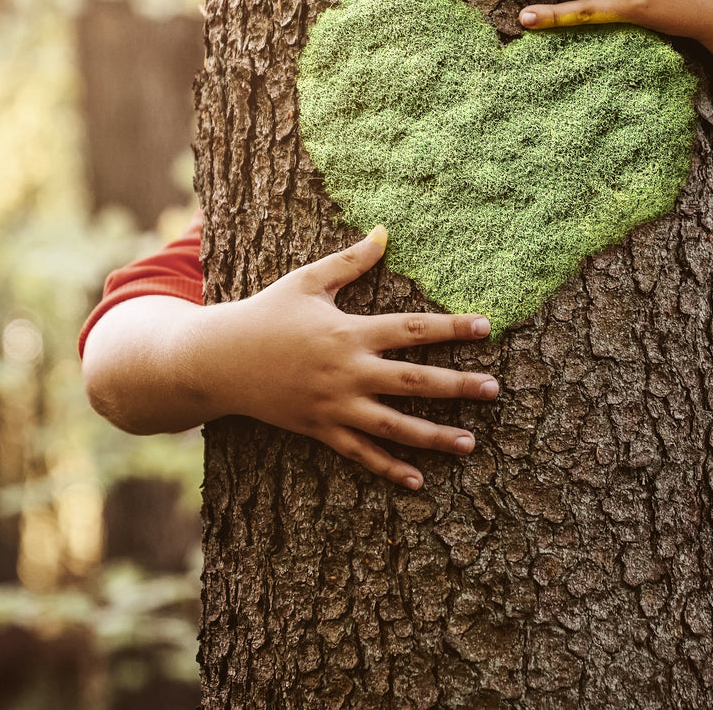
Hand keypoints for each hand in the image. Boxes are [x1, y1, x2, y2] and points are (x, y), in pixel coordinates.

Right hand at [191, 226, 496, 489]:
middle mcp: (347, 371)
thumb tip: (385, 231)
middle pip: (413, 380)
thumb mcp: (306, 281)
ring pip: (393, 425)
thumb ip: (350, 261)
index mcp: (349, 332)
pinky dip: (388, 467)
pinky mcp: (318, 430)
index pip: (412, 329)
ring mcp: (334, 405)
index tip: (486, 327)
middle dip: (457, 385)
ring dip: (433, 435)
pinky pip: (359, 453)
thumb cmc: (265, 314)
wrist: (217, 360)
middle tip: (495, 389)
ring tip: (470, 443)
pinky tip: (418, 480)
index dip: (451, 327)